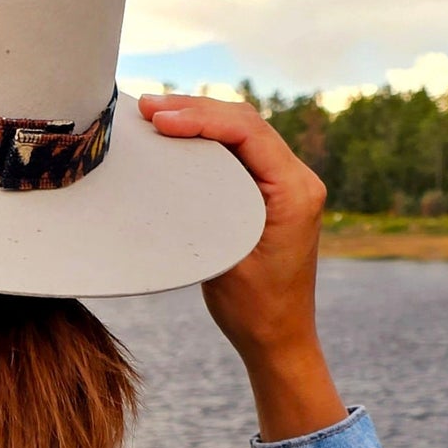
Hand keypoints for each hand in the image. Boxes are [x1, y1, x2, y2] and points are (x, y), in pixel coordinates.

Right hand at [139, 94, 345, 440]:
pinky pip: (242, 152)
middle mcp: (299, 180)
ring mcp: (288, 184)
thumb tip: (164, 178)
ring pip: (243, 132)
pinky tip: (178, 135)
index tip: (160, 119)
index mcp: (296, 192)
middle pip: (246, 123)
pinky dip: (209, 139)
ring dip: (200, 119)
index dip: (202, 117)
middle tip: (148, 107)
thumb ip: (204, 216)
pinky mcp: (273, 192)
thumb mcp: (224, 263)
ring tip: (155, 114)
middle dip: (196, 110)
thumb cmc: (255, 311)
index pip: (249, 133)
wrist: (279, 340)